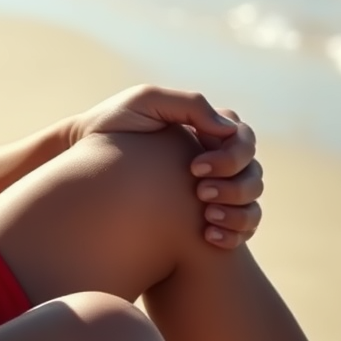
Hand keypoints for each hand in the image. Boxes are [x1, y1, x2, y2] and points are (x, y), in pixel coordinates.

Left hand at [70, 84, 262, 249]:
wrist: (87, 164)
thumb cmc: (112, 126)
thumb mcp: (143, 103)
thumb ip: (186, 104)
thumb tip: (226, 129)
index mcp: (204, 126)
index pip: (243, 137)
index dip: (230, 154)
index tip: (194, 167)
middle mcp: (216, 155)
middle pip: (253, 171)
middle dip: (235, 184)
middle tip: (200, 193)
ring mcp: (216, 186)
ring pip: (252, 201)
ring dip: (237, 210)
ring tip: (207, 218)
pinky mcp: (211, 214)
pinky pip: (242, 227)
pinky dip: (234, 233)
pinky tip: (208, 236)